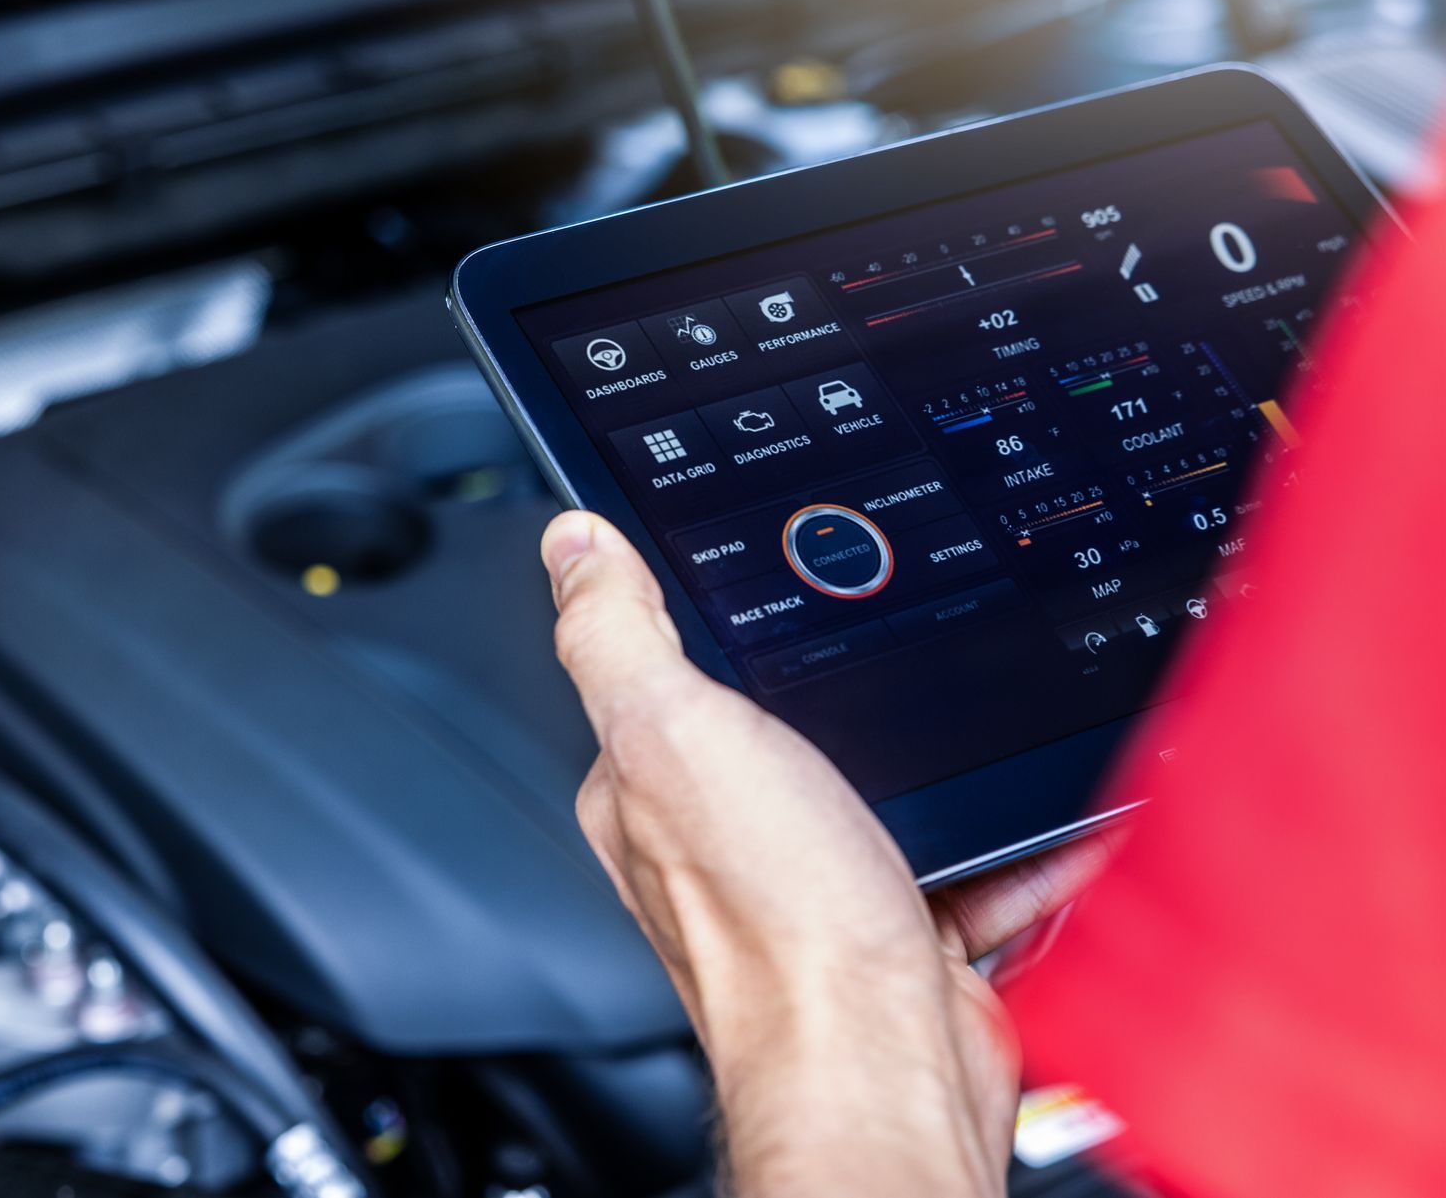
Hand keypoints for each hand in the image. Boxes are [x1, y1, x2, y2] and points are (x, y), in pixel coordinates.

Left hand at [541, 510, 1117, 1197]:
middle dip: (845, 690)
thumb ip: (616, 631)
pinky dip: (1007, 837)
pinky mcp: (900, 926)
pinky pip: (964, 857)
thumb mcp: (670, 729)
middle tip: (895, 650)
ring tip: (974, 726)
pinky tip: (1033, 812)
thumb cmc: (771, 923)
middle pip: (778, 727)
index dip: (700, 625)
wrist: (883, 1063)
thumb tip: (573, 543)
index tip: (761, 580)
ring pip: (879, 788)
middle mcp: (719, 838)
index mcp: (646, 786)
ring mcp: (811, 884)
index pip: (654, 678)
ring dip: (936, 762)